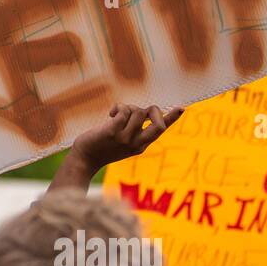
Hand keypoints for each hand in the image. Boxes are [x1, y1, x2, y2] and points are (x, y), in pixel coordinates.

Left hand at [49, 103, 182, 191]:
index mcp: (141, 145)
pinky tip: (110, 114)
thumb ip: (134, 129)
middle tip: (141, 110)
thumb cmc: (102, 146)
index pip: (161, 131)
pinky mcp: (113, 132)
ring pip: (138, 112)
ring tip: (117, 114)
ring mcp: (125, 139)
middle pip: (157, 124)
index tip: (182, 108)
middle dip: (153, 111)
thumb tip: (143, 112)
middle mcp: (136, 143)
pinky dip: (119, 107)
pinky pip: (124, 111)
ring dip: (128, 107)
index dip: (172, 118)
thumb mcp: (123, 141)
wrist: (84, 158)